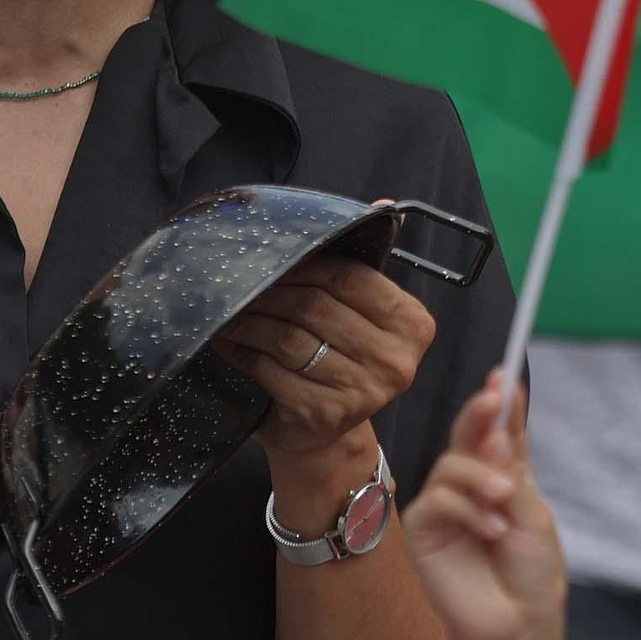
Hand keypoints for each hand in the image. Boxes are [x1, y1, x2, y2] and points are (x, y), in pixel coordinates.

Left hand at [214, 253, 435, 456]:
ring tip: (228, 312)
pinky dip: (244, 353)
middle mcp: (395, 361)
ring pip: (289, 337)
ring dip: (249, 322)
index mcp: (412, 324)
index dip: (303, 264)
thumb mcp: (359, 313)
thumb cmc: (340, 358)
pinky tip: (230, 344)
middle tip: (238, 284)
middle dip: (269, 292)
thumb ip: (362, 266)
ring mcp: (363, 392)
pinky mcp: (324, 415)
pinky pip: (272, 370)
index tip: (272, 259)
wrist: (327, 435)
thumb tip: (382, 204)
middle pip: (314, 306)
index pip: (349, 277)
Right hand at [402, 371, 566, 639]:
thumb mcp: (533, 515)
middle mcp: (469, 483)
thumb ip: (511, 470)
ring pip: (451, 465)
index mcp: (502, 476)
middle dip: (479, 415)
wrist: (517, 626)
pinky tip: (490, 530)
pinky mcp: (422, 528)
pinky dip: (466, 509)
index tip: (504, 376)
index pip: (498, 432)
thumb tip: (496, 423)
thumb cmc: (532, 574)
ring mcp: (444, 503)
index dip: (500, 405)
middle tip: (493, 399)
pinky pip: (438, 500)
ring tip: (504, 499)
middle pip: (466, 436)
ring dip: (479, 475)